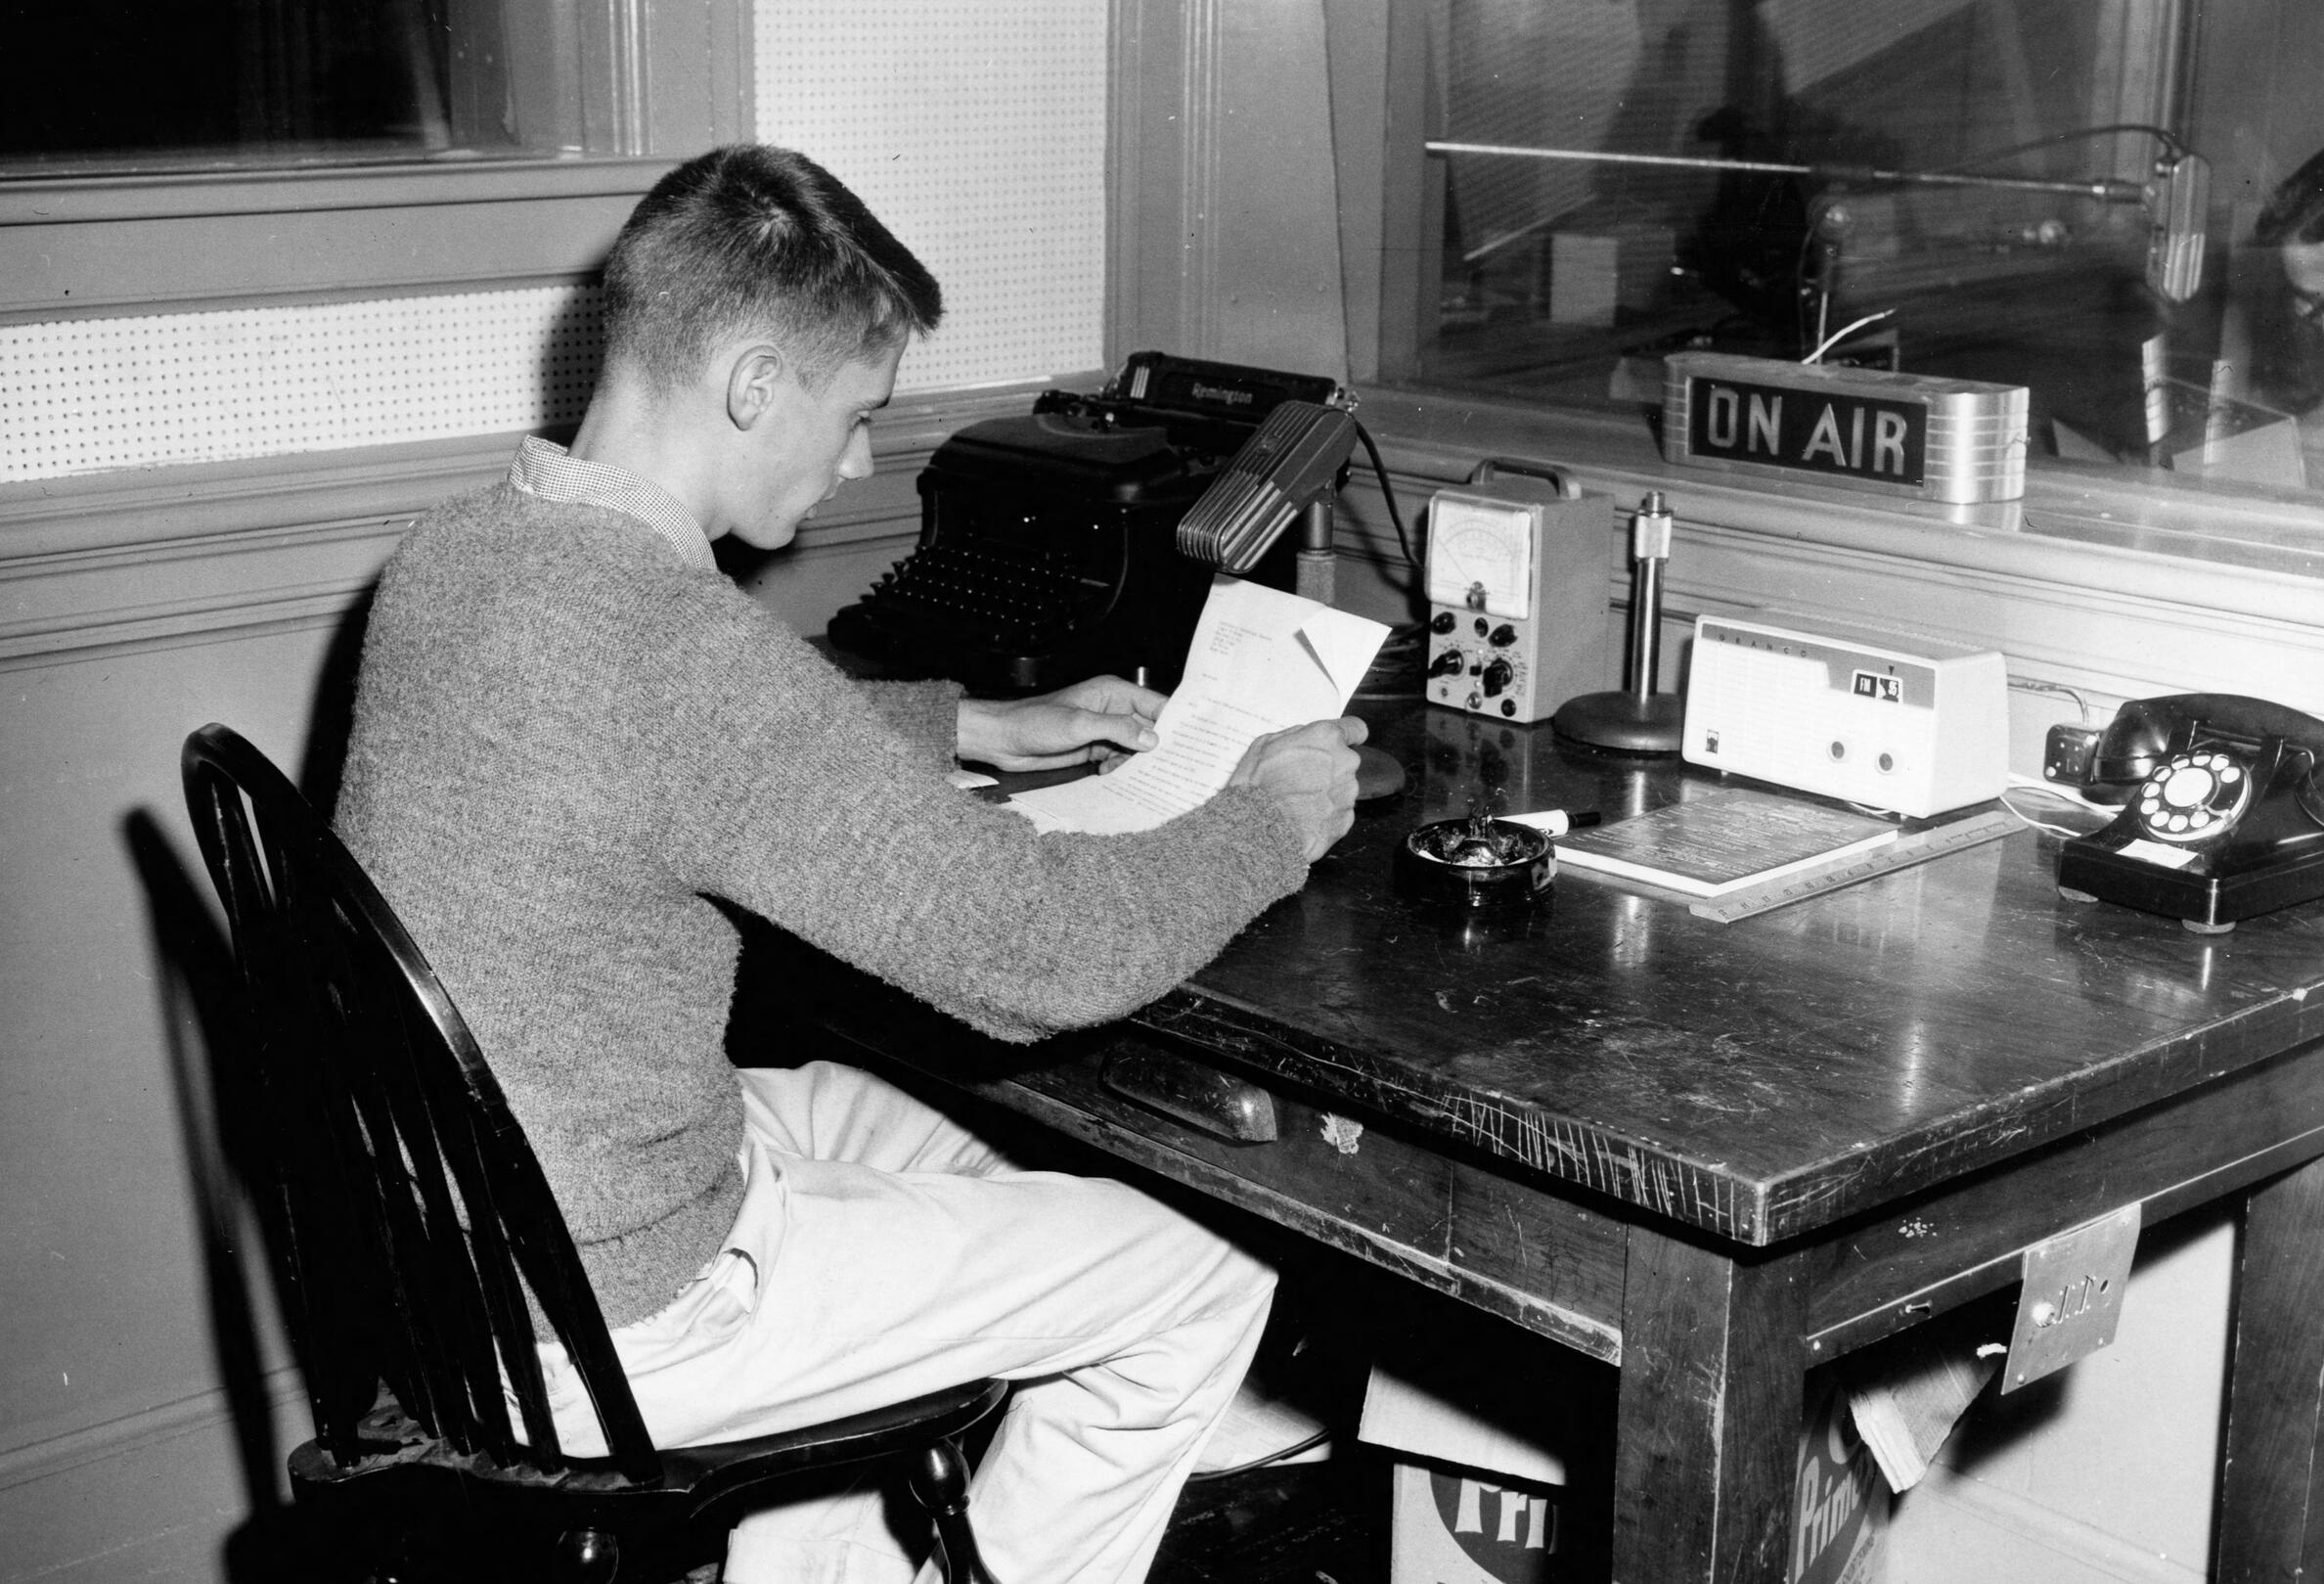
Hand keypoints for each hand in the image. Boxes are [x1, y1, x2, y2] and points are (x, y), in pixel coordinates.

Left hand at [956, 675, 1168, 771]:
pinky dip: (1119, 769)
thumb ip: (1117, 730)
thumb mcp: (1079, 724)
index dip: (1174, 722)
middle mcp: (1112, 710)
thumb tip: (1152, 740)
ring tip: (1131, 774)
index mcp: (1112, 693)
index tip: (1192, 741)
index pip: (1155, 705)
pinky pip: (1118, 760)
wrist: (1003, 740)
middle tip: (1168, 768)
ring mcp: (1103, 731)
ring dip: (1135, 762)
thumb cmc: (1034, 722)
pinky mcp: (1093, 749)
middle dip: (1157, 748)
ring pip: (1135, 748)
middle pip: (1149, 729)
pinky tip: (1107, 774)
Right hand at [1228, 716, 1366, 862]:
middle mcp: (1345, 763)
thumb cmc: (1257, 785)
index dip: (1350, 735)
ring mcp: (1348, 794)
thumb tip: (1306, 739)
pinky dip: (1324, 816)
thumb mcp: (1265, 744)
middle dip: (1328, 768)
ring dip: (1325, 794)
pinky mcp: (1345, 821)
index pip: (1356, 729)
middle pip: (1345, 762)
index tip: (1347, 741)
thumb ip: (1296, 736)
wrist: (1256, 830)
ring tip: (1297, 803)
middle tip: (1300, 780)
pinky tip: (1302, 819)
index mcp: (1327, 738)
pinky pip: (1338, 814)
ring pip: (1341, 789)